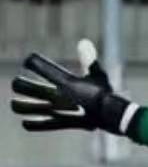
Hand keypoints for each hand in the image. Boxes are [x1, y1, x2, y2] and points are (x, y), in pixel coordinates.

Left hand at [10, 39, 141, 134]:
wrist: (113, 115)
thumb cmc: (105, 93)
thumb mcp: (98, 74)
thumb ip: (88, 59)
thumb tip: (83, 42)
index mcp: (65, 81)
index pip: (39, 66)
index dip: (32, 62)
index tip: (30, 61)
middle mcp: (58, 95)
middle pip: (25, 86)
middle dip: (20, 84)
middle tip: (19, 83)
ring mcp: (57, 110)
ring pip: (26, 107)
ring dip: (21, 104)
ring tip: (17, 103)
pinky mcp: (60, 123)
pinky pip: (39, 124)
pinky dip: (32, 123)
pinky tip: (27, 120)